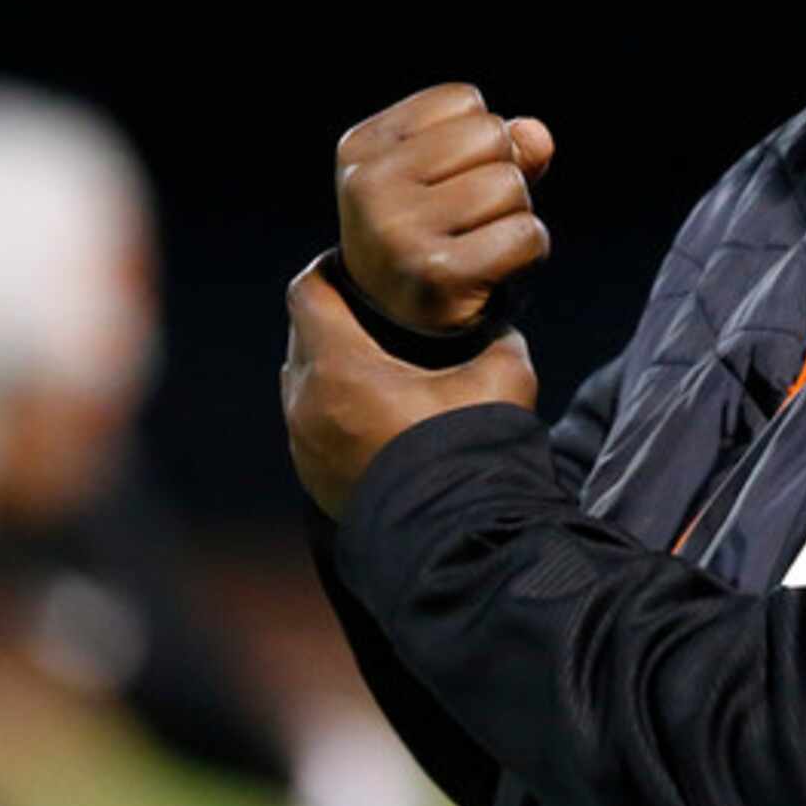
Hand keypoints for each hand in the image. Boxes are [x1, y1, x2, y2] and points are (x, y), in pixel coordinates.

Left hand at [282, 250, 537, 516]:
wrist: (458, 538)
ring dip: (331, 371)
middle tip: (374, 314)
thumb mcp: (502, 378)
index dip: (330, 269)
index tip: (356, 267)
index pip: (308, 291)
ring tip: (375, 367)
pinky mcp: (314, 480)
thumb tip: (500, 330)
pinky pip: (313, 429)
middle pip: (303, 336)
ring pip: (304, 386)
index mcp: (338, 365)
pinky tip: (377, 419)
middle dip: (333, 320)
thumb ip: (498, 340)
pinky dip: (335, 413)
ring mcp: (304, 446)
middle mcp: (307, 401)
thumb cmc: (471, 449)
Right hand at [335, 85, 555, 335]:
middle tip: (467, 222)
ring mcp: (398, 231)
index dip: (478, 141)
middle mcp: (368, 186)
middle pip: (491, 135)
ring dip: (515, 216)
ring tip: (477, 245)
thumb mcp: (455, 175)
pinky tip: (493, 273)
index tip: (445, 185)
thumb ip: (502, 144)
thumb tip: (538, 137)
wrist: (406, 331)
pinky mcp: (439, 274)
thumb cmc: (435, 235)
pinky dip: (529, 254)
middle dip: (501, 174)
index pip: (464, 100)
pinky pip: (527, 235)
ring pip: (511, 185)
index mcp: (361, 147)